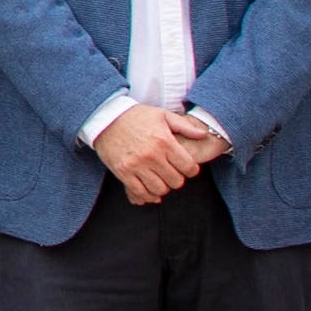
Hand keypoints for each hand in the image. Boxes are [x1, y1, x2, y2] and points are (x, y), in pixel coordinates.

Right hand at [94, 103, 223, 206]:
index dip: (192, 170)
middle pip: (176, 181)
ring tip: (161, 180)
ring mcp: (137, 165)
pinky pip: (140, 192)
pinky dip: (148, 195)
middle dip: (178, 179)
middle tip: (173, 173)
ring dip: (163, 188)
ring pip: (160, 189)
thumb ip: (185, 126)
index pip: (188, 167)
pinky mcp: (123, 172)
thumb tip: (204, 134)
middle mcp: (152, 155)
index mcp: (164, 141)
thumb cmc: (136, 116)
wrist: (106, 118)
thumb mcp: (162, 115)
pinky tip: (150, 190)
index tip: (188, 168)